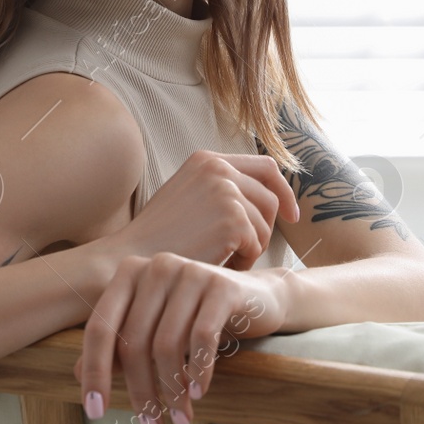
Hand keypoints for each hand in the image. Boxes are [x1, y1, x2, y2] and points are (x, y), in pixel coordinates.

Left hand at [74, 252, 284, 423]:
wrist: (259, 299)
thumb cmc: (197, 318)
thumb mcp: (156, 330)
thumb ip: (119, 346)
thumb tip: (76, 374)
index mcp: (130, 273)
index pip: (100, 328)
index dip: (94, 372)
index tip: (94, 412)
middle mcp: (156, 266)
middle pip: (133, 342)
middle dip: (141, 392)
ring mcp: (190, 271)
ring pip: (167, 345)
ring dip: (172, 390)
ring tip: (181, 417)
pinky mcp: (221, 285)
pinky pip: (201, 338)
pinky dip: (198, 372)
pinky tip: (199, 392)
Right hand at [97, 150, 299, 271]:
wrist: (132, 258)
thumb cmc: (158, 236)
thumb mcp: (188, 195)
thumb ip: (219, 187)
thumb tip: (264, 193)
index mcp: (207, 159)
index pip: (265, 167)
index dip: (283, 191)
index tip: (291, 216)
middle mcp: (219, 168)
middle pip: (270, 198)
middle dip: (266, 227)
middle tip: (247, 250)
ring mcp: (226, 191)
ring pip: (265, 224)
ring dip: (251, 247)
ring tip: (223, 258)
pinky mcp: (232, 218)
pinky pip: (256, 243)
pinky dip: (243, 261)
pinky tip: (219, 264)